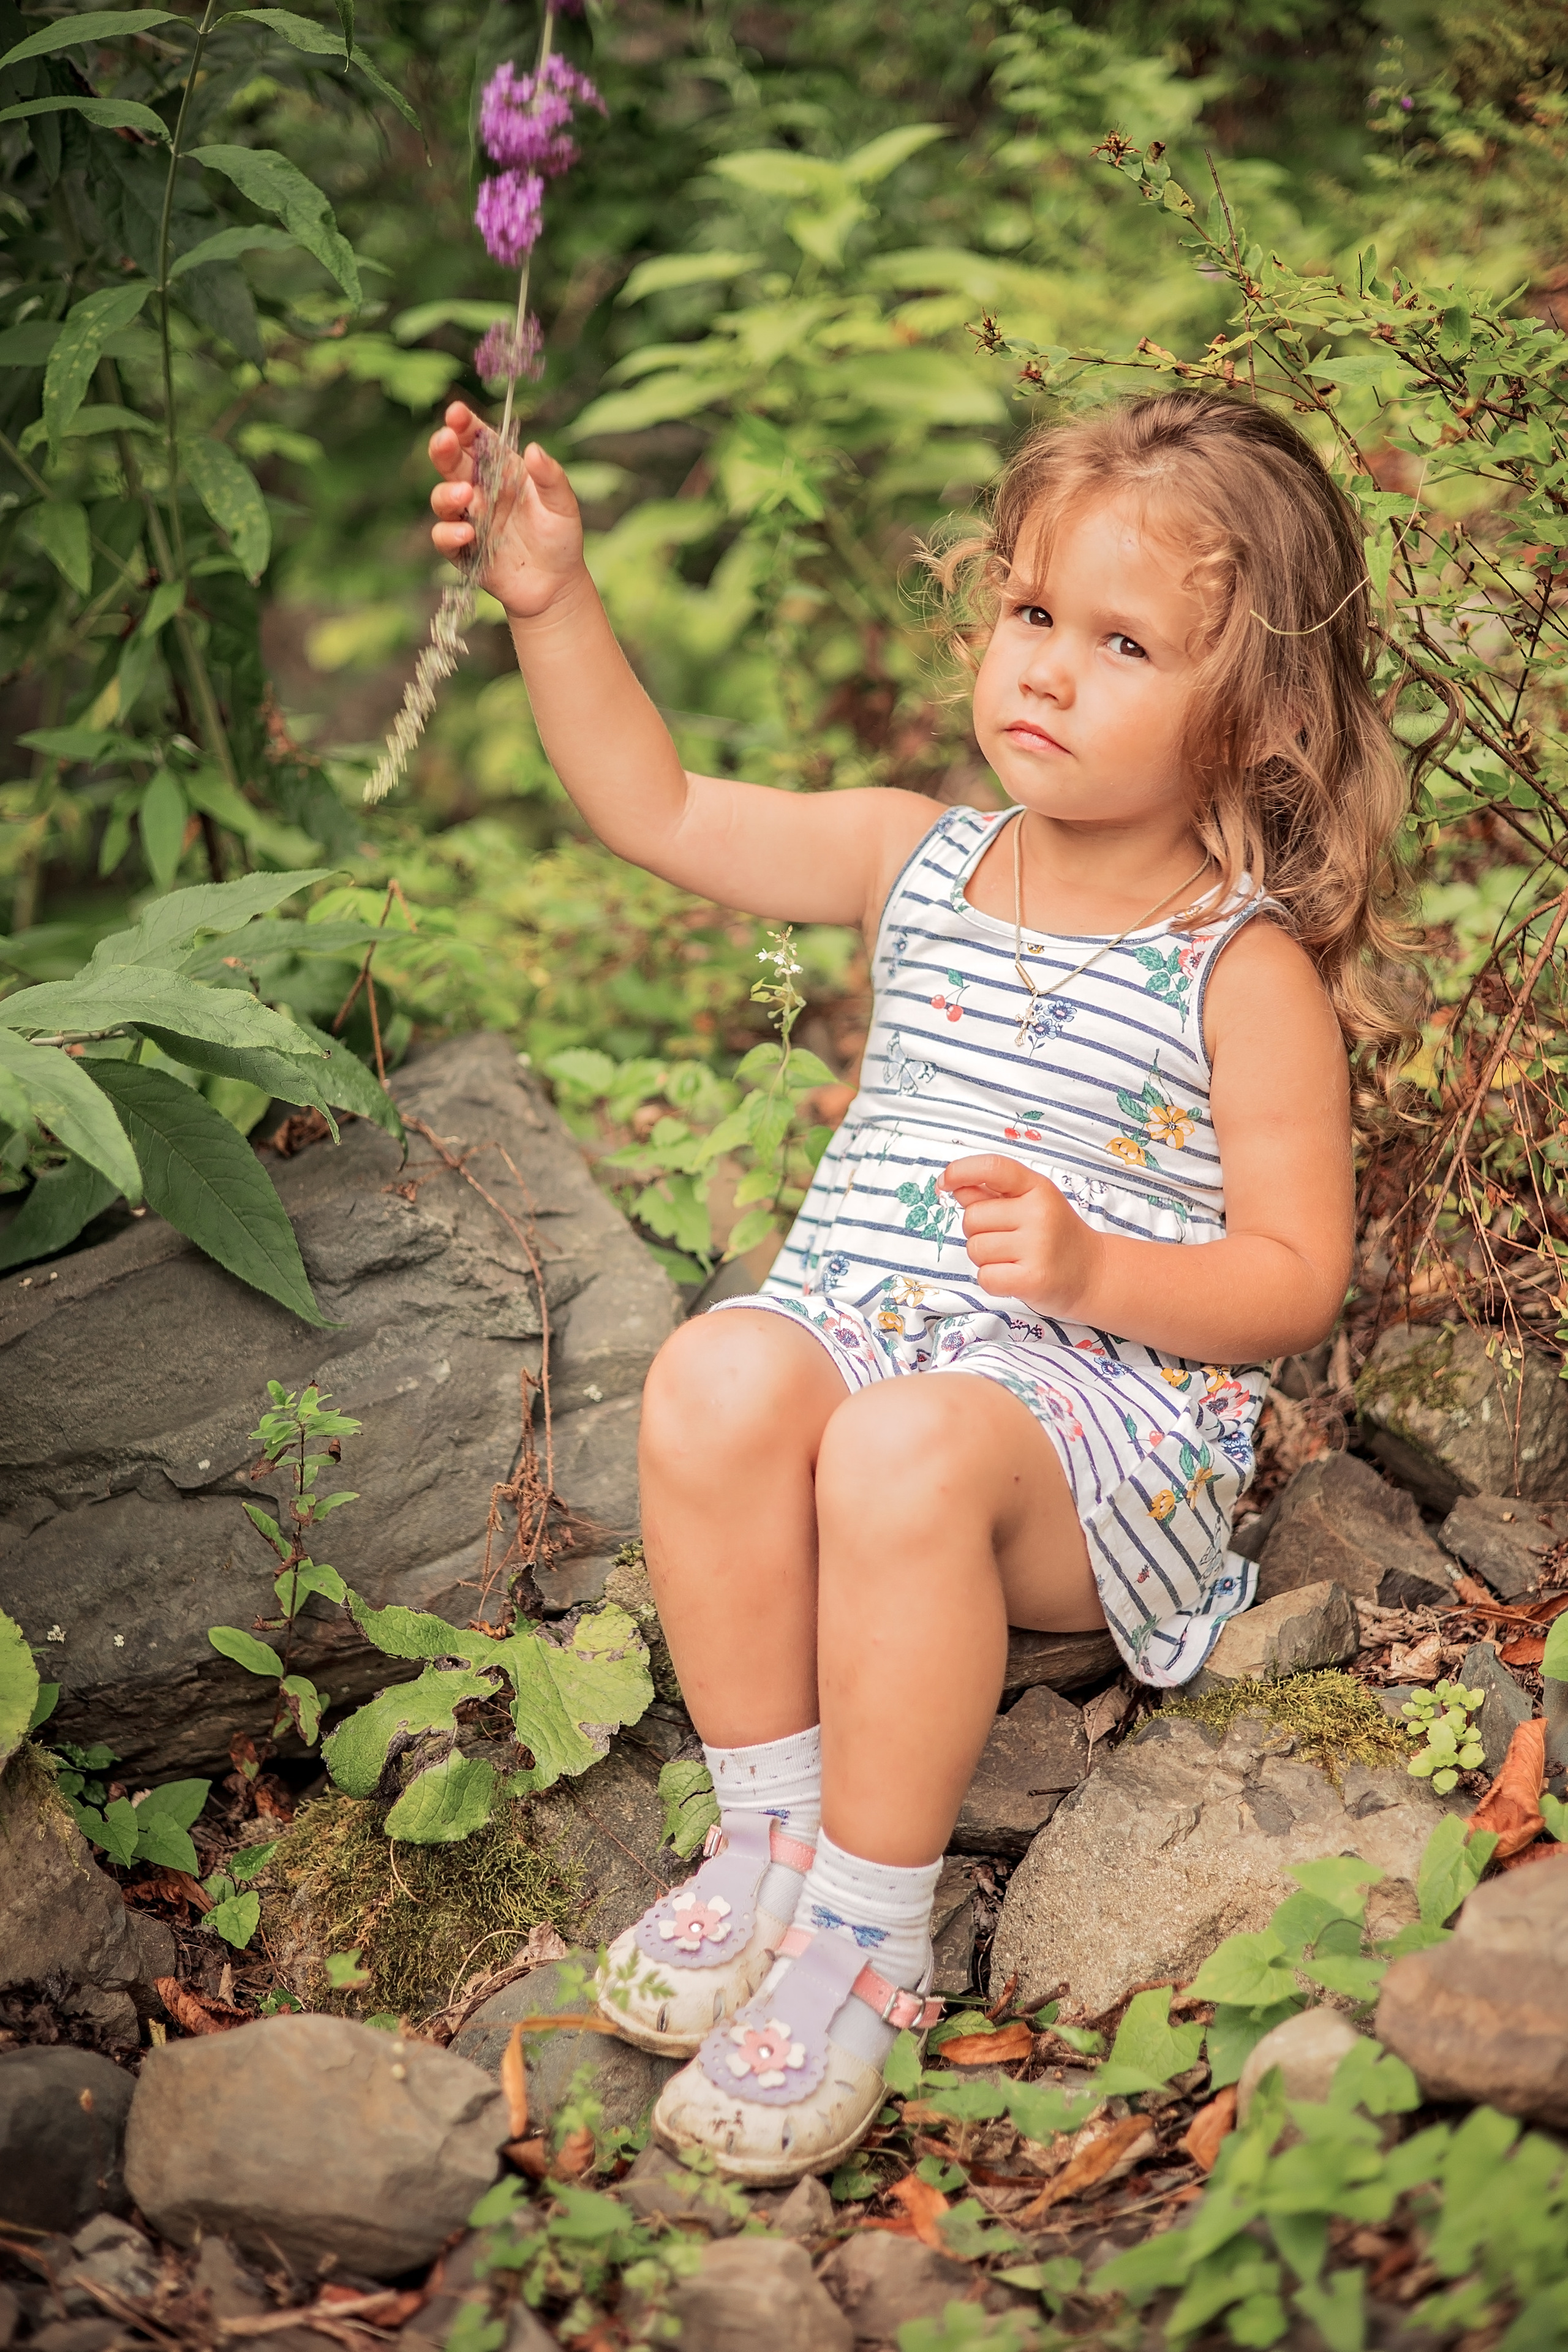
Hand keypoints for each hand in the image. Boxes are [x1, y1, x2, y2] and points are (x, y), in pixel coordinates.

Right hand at [428, 404, 585, 621]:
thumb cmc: (560, 539)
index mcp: (502, 471)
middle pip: (451, 463)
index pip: (478, 441)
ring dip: (447, 493)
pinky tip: (467, 533)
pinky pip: (444, 537)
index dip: (465, 425)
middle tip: (445, 440)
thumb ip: (551, 478)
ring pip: (442, 498)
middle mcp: (480, 491)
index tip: (456, 413)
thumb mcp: (563, 506)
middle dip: (443, 448)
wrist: (556, 586)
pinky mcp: (462, 550)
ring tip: (466, 495)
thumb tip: (535, 449)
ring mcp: (468, 520)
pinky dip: (449, 534)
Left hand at [941, 1154, 1102, 1318]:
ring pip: (975, 1249)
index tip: (944, 1182)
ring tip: (1013, 1259)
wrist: (1093, 1274)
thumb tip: (954, 1185)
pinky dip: (992, 1280)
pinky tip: (1014, 1276)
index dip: (961, 1171)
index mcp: (1037, 1188)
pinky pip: (985, 1277)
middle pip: (973, 1217)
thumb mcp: (1030, 1204)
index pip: (993, 1168)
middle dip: (978, 1232)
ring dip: (985, 1258)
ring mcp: (1038, 1246)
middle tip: (1006, 1240)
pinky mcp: (1033, 1279)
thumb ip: (991, 1193)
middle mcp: (1039, 1213)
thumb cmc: (1055, 1237)